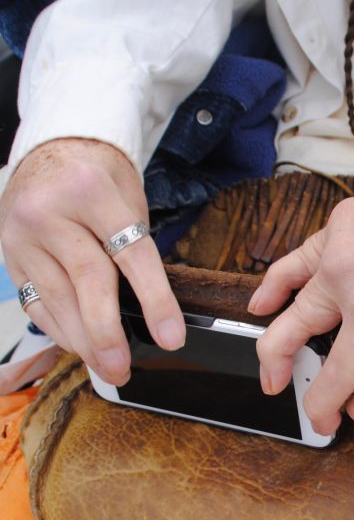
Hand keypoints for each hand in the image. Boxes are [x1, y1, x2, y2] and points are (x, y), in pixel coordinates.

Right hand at [0, 138, 184, 384]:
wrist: (53, 151)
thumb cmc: (99, 178)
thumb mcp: (129, 199)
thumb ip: (134, 250)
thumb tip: (147, 313)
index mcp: (94, 191)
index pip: (131, 255)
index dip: (155, 301)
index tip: (171, 338)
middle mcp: (52, 211)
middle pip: (87, 281)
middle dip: (108, 333)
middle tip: (122, 368)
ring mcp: (23, 233)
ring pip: (56, 299)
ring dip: (83, 340)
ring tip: (106, 365)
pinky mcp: (10, 254)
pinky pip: (35, 302)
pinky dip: (59, 329)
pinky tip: (78, 345)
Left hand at [248, 187, 353, 434]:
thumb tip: (345, 283)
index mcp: (341, 237)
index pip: (292, 267)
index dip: (271, 290)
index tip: (260, 308)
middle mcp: (345, 276)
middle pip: (294, 325)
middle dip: (275, 358)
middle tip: (271, 379)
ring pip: (331, 373)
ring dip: (321, 401)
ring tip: (319, 416)